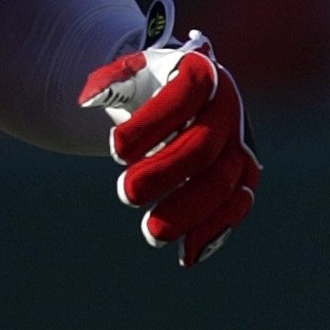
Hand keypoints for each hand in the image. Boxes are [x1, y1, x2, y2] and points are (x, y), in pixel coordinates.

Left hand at [77, 2, 258, 268]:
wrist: (180, 95)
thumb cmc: (148, 85)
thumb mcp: (127, 75)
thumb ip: (109, 83)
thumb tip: (87, 99)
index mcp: (202, 75)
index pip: (183, 97)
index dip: (152, 125)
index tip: (115, 149)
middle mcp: (228, 110)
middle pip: (203, 148)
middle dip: (165, 173)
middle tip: (126, 193)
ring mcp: (239, 145)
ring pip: (222, 184)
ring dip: (187, 212)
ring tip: (151, 234)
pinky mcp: (241, 177)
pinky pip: (234, 207)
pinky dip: (212, 231)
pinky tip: (185, 254)